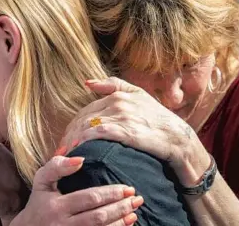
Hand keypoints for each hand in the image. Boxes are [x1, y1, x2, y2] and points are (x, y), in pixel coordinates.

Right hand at [10, 156, 141, 225]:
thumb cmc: (38, 202)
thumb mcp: (41, 181)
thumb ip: (56, 166)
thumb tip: (80, 159)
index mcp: (56, 206)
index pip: (89, 198)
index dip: (110, 193)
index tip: (128, 188)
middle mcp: (63, 224)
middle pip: (98, 216)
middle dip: (120, 206)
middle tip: (137, 198)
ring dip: (120, 221)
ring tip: (134, 211)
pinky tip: (125, 224)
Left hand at [61, 77, 210, 185]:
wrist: (178, 137)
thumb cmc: (158, 119)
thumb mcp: (139, 95)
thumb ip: (113, 86)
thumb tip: (87, 82)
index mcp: (118, 95)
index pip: (86, 110)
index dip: (73, 126)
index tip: (66, 140)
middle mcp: (117, 103)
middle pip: (83, 119)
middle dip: (68, 135)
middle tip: (60, 150)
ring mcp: (121, 116)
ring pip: (87, 126)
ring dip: (72, 140)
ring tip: (64, 155)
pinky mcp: (126, 130)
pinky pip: (97, 134)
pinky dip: (84, 141)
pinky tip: (78, 150)